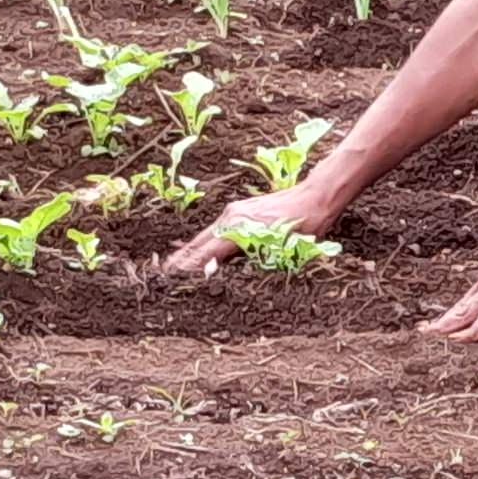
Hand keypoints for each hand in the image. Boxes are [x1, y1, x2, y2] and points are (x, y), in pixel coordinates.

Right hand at [166, 182, 344, 275]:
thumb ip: (247, 258)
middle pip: (198, 244)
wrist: (315, 197)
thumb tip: (214, 268)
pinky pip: (214, 229)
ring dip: (187, 251)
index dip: (188, 268)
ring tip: (171, 266)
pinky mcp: (239, 210)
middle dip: (180, 261)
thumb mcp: (280, 248)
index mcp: (238, 229)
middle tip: (162, 278)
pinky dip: (201, 241)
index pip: (205, 254)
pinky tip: (195, 249)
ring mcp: (233, 212)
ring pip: (204, 236)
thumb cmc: (304, 226)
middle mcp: (231, 219)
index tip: (173, 282)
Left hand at [424, 212, 477, 342]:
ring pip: (469, 309)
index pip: (474, 300)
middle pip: (464, 305)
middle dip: (445, 320)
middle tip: (424, 331)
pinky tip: (462, 337)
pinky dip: (475, 327)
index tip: (445, 324)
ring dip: (451, 325)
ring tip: (432, 336)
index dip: (459, 313)